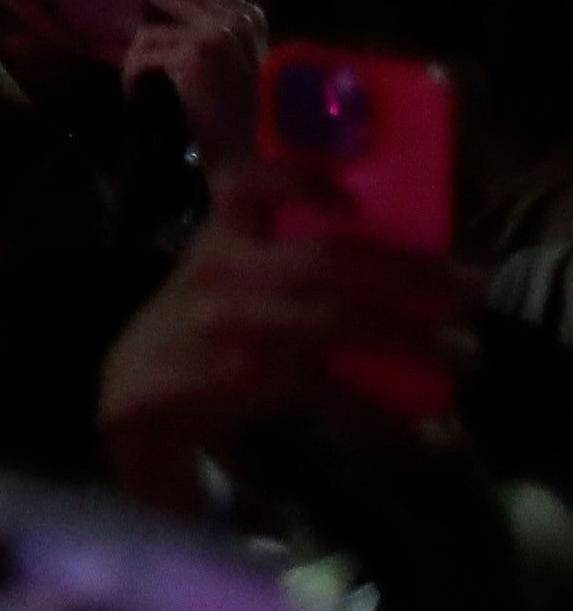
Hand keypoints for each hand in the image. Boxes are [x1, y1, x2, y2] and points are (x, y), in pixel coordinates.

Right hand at [96, 162, 473, 506]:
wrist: (142, 392)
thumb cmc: (202, 320)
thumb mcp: (226, 269)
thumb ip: (282, 250)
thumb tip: (392, 253)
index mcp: (223, 234)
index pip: (246, 185)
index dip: (296, 178)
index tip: (351, 191)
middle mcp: (226, 271)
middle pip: (325, 260)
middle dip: (405, 272)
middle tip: (468, 287)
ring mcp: (234, 325)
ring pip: (335, 323)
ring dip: (409, 339)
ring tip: (463, 351)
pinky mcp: (246, 378)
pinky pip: (330, 393)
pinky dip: (384, 416)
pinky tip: (426, 433)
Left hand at [119, 0, 268, 150]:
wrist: (250, 155)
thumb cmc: (234, 110)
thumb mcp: (227, 58)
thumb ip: (204, 24)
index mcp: (245, 13)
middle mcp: (234, 15)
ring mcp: (215, 32)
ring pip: (147, 30)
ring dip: (135, 58)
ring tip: (136, 81)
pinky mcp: (192, 53)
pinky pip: (141, 53)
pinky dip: (131, 75)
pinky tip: (137, 93)